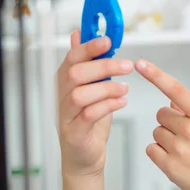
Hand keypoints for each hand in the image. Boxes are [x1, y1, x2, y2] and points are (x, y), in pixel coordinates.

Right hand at [57, 31, 133, 176]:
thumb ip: (88, 62)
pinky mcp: (75, 131)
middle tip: (126, 66)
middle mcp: (62, 95)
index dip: (90, 46)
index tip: (108, 41)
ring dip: (107, 88)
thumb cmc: (88, 121)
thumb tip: (79, 34)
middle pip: (76, 73)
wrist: (84, 156)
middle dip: (103, 66)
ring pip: (81, 94)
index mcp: (66, 80)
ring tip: (125, 88)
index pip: (73, 57)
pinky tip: (121, 101)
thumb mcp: (90, 87)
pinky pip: (89, 115)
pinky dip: (108, 106)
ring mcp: (66, 114)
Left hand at [135, 59, 189, 189]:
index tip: (140, 64)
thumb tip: (170, 98)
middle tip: (187, 136)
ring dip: (166, 138)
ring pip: (156, 132)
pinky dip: (160, 153)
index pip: (176, 89)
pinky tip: (177, 160)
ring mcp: (179, 148)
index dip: (156, 75)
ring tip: (185, 151)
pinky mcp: (169, 166)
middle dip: (170, 122)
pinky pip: (151, 149)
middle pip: (162, 114)